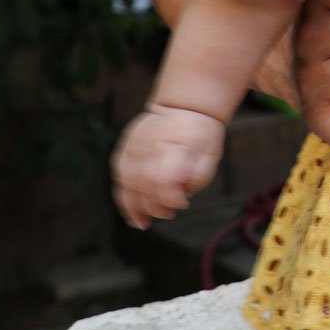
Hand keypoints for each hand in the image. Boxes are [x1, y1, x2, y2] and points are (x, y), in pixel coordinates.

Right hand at [112, 106, 223, 228]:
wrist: (184, 106)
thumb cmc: (201, 133)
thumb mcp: (211, 154)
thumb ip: (199, 176)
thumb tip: (183, 195)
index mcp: (175, 146)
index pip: (164, 180)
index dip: (171, 198)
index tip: (184, 203)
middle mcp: (149, 146)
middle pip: (144, 186)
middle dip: (156, 207)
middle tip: (169, 214)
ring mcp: (133, 147)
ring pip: (127, 184)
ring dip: (134, 208)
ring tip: (143, 223)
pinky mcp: (124, 150)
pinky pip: (119, 178)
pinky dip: (123, 197)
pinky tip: (130, 213)